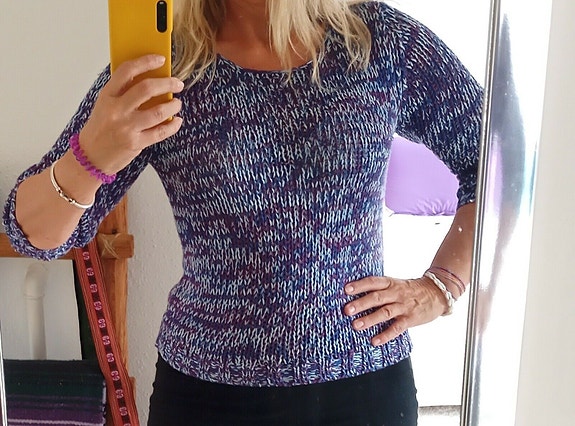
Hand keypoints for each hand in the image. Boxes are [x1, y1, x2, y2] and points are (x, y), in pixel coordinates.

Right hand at [79, 54, 184, 174]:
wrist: (90, 156)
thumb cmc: (101, 128)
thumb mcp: (105, 104)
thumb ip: (123, 92)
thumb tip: (151, 77)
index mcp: (107, 96)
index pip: (126, 71)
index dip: (145, 62)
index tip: (160, 59)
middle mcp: (116, 110)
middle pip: (146, 89)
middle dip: (167, 83)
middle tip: (177, 83)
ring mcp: (126, 127)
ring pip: (158, 111)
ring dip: (173, 105)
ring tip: (177, 103)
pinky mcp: (136, 143)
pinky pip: (161, 132)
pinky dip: (173, 125)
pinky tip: (176, 120)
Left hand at [343, 275, 447, 345]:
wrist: (436, 293)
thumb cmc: (409, 290)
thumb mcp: (395, 284)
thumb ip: (379, 289)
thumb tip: (354, 296)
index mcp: (390, 283)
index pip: (373, 282)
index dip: (359, 285)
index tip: (346, 290)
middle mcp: (396, 293)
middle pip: (376, 297)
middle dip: (361, 304)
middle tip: (346, 310)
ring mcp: (403, 306)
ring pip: (385, 312)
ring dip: (370, 319)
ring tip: (356, 326)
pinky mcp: (411, 319)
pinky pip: (397, 328)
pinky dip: (385, 335)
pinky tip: (374, 341)